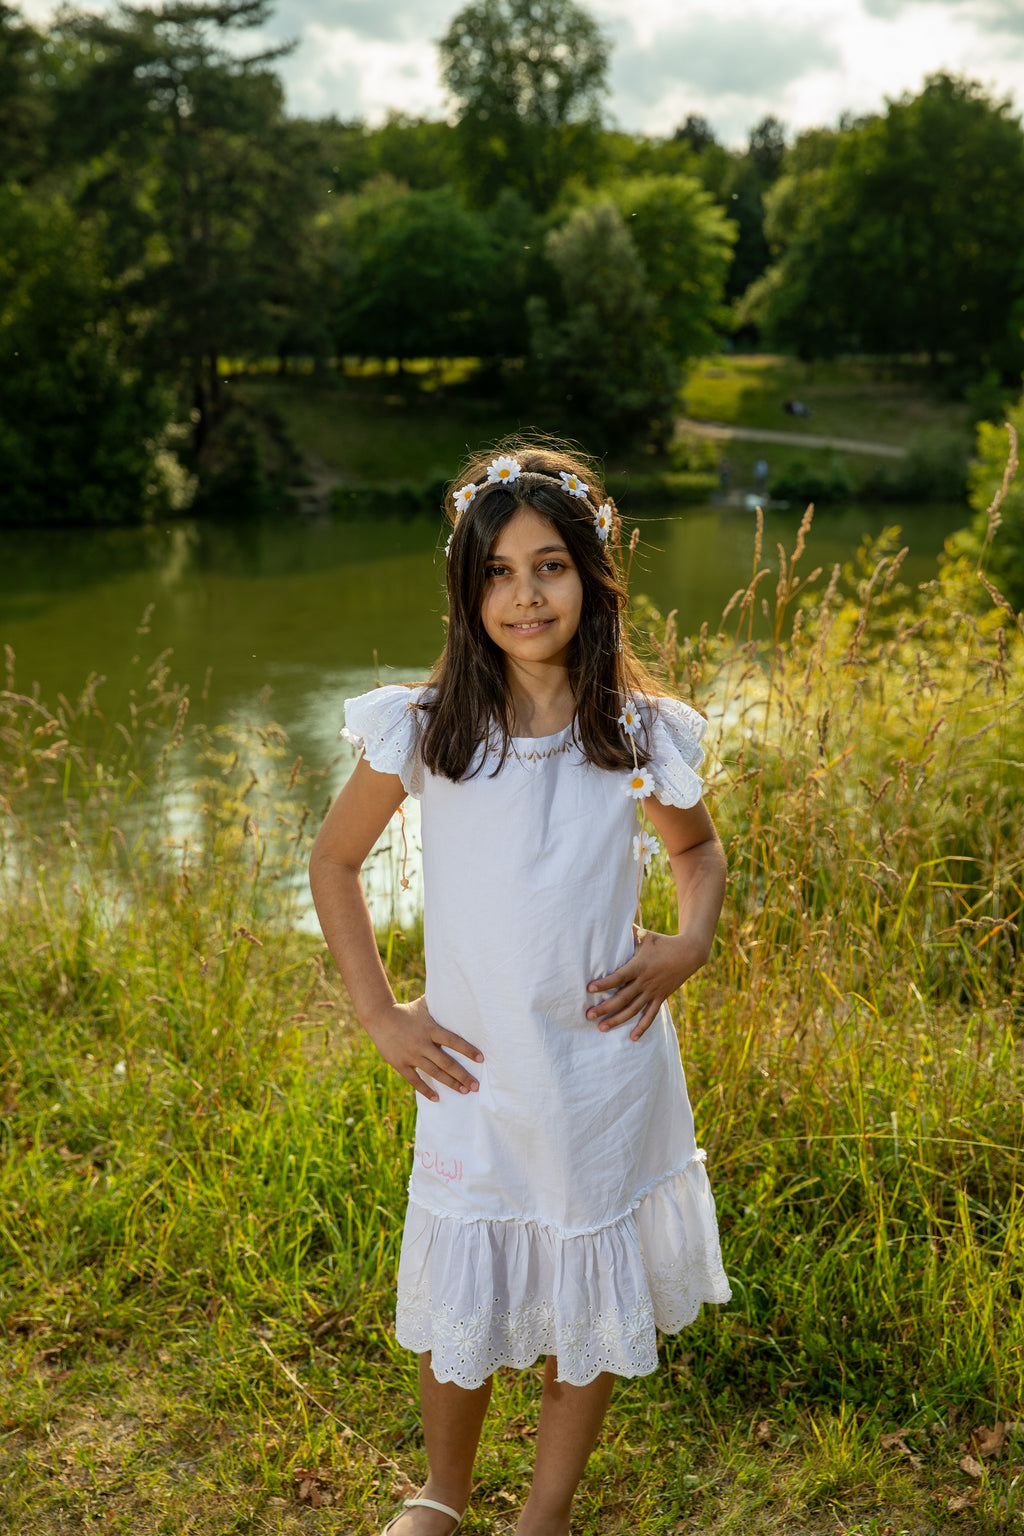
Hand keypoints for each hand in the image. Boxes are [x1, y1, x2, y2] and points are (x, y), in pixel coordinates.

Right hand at [366, 996, 482, 1100]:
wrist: (379, 1017)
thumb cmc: (405, 1011)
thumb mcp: (423, 1005)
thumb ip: (439, 1003)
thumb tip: (456, 990)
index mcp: (430, 1029)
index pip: (453, 1041)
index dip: (467, 1050)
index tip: (481, 1059)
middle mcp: (422, 1044)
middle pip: (446, 1062)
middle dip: (462, 1075)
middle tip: (476, 1086)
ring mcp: (411, 1055)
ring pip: (434, 1073)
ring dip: (450, 1083)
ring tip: (464, 1091)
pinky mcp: (400, 1064)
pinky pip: (415, 1080)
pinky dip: (426, 1090)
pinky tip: (437, 1098)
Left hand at [586, 928, 707, 1040]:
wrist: (689, 953)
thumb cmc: (663, 942)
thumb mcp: (645, 936)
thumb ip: (627, 933)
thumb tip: (610, 922)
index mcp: (639, 966)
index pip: (618, 977)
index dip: (604, 983)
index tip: (589, 989)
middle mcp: (645, 982)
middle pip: (622, 998)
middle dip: (604, 1007)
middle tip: (588, 1015)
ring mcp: (653, 992)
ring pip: (633, 1010)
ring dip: (617, 1020)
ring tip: (602, 1028)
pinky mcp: (660, 998)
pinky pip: (650, 1015)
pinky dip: (642, 1027)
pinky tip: (632, 1038)